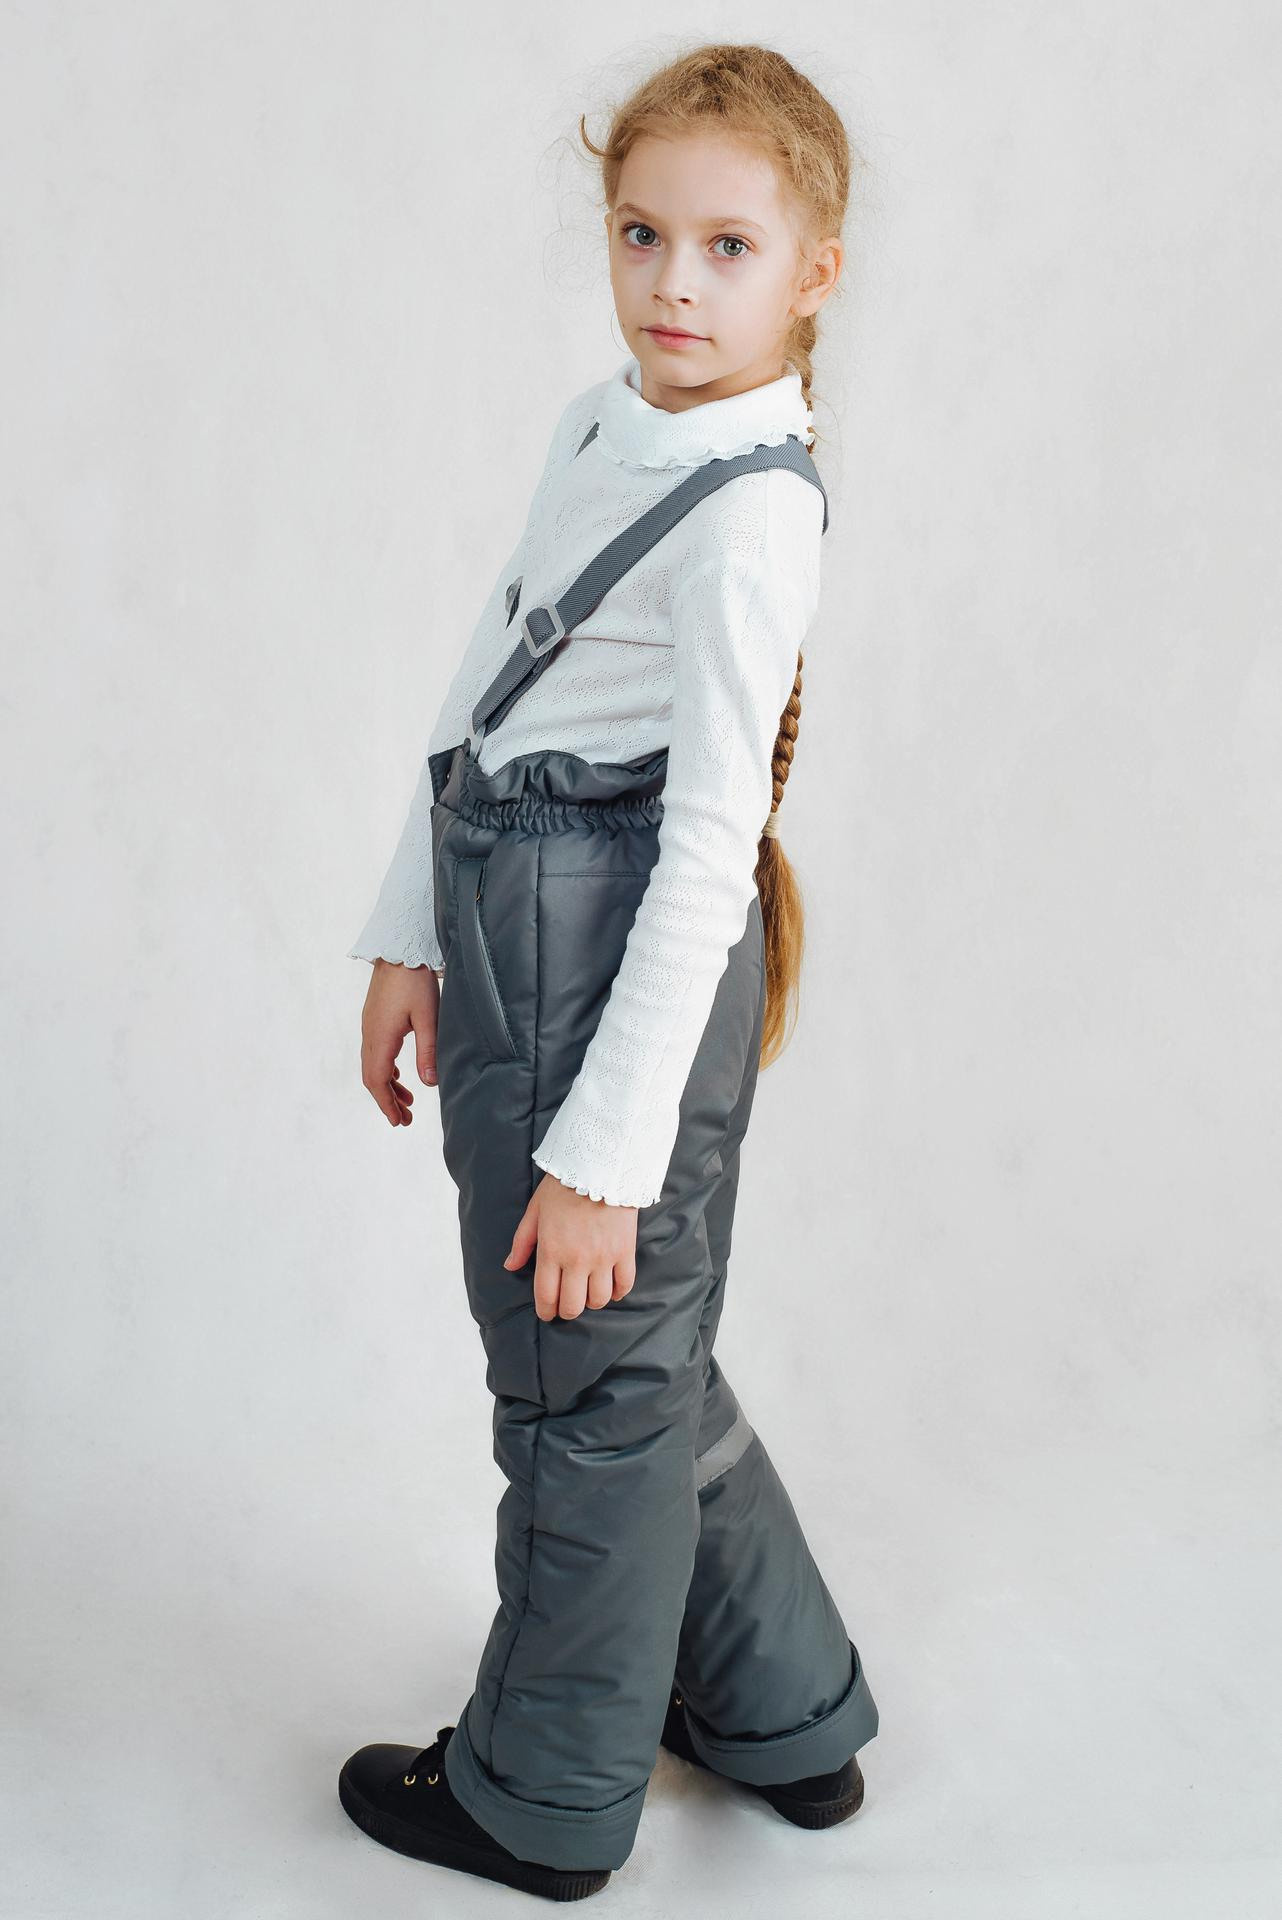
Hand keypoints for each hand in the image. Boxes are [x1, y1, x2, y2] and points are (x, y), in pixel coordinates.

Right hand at [359, 957, 443, 1125]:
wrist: (399, 948)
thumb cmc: (415, 979)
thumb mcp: (428, 1017)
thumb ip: (428, 1051)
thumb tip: (429, 1084)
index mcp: (380, 1037)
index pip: (377, 1080)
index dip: (386, 1104)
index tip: (398, 1121)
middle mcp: (369, 1034)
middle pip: (372, 1077)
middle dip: (387, 1100)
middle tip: (404, 1119)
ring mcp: (369, 1025)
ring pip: (372, 1065)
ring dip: (387, 1085)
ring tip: (407, 1101)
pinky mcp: (374, 1018)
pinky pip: (375, 1052)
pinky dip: (385, 1069)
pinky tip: (398, 1075)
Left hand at [504, 1173, 637, 1320]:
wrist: (600, 1166)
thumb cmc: (563, 1186)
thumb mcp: (535, 1211)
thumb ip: (522, 1242)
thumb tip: (510, 1266)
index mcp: (551, 1251)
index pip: (547, 1296)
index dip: (546, 1311)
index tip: (547, 1313)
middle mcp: (577, 1260)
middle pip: (573, 1305)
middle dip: (567, 1311)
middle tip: (566, 1305)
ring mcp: (603, 1257)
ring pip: (599, 1300)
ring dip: (592, 1302)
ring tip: (588, 1293)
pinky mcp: (625, 1251)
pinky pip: (624, 1284)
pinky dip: (618, 1292)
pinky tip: (611, 1288)